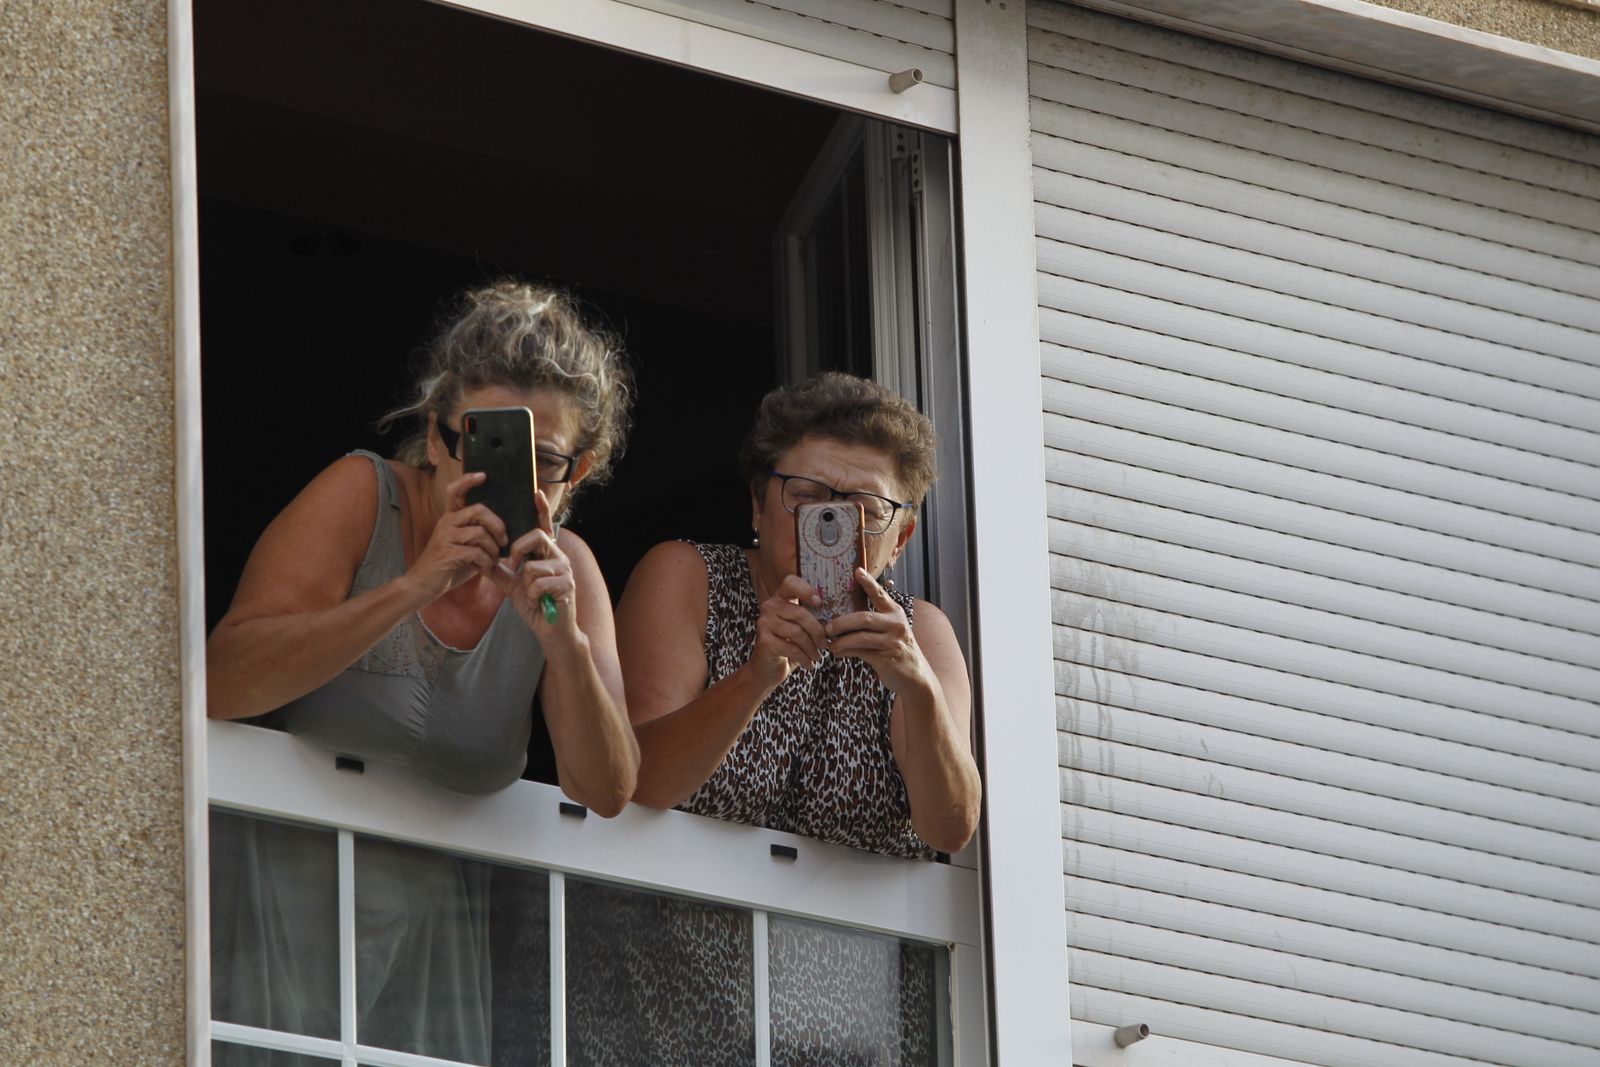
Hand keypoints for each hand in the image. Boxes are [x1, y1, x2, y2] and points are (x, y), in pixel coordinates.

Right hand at [407, 472, 506, 599]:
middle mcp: (446, 523)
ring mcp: (445, 537)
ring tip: (494, 560)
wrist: (423, 586)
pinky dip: (487, 562)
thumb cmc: (449, 566)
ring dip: (493, 549)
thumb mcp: (464, 546)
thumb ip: (479, 536)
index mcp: (450, 518)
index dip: (468, 481)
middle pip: (479, 510)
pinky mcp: (447, 554)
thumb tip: (505, 532)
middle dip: (497, 525)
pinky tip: (486, 569)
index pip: (456, 491)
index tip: (483, 475)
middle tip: (504, 540)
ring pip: (480, 533)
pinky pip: (476, 553)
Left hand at [493, 488, 580, 644]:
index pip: (544, 527)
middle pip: (536, 537)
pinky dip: (532, 595)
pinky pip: (538, 582)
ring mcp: (566, 570)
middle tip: (513, 567)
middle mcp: (559, 557)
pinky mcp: (567, 585)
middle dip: (518, 551)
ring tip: (533, 596)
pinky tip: (539, 602)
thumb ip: (499, 571)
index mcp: (547, 554)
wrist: (552, 631)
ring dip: (526, 585)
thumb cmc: (536, 606)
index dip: (541, 509)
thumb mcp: (513, 586)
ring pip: (533, 565)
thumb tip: (480, 559)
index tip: (536, 492)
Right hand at [747, 573, 828, 688]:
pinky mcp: (764, 641)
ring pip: (797, 632)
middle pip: (800, 613)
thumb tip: (837, 618)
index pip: (791, 583)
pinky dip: (804, 658)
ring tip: (817, 656)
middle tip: (825, 644)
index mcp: (779, 598)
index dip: (806, 590)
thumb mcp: (800, 628)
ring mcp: (764, 623)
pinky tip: (810, 664)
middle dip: (817, 631)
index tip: (820, 603)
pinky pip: (791, 648)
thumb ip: (812, 617)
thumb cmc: (789, 645)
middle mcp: (769, 607)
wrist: (767, 668)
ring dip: (812, 648)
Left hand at [825, 569, 933, 695]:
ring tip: (828, 643)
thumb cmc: (897, 649)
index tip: (856, 571)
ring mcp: (893, 641)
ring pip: (860, 637)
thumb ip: (873, 621)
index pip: (880, 594)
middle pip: (863, 618)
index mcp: (895, 612)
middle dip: (841, 622)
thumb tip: (841, 617)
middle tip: (826, 627)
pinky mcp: (887, 658)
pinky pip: (861, 652)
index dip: (868, 582)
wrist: (916, 676)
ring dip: (840, 641)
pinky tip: (837, 653)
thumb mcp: (891, 630)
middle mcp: (896, 624)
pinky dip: (845, 652)